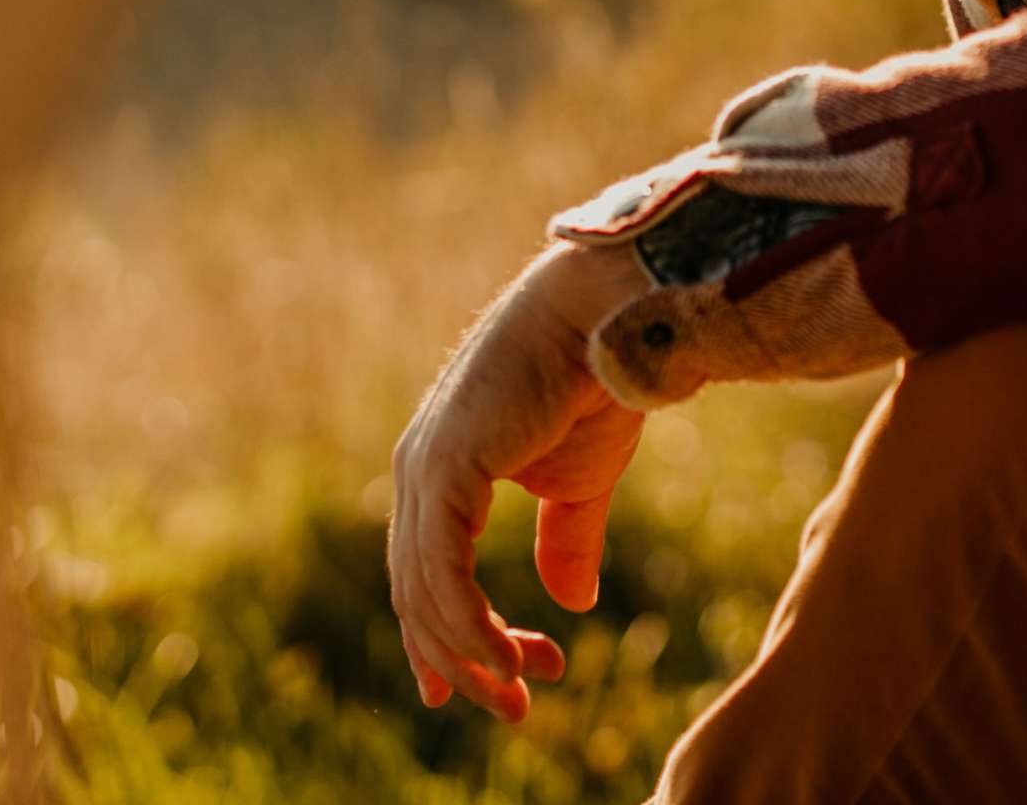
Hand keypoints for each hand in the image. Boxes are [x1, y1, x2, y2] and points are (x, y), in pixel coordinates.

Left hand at [387, 245, 652, 720]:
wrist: (607, 319)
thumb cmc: (593, 384)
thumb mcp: (580, 482)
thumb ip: (567, 539)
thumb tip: (570, 603)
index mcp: (442, 471)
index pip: (424, 572)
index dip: (445, 636)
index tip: (482, 686)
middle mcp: (418, 472)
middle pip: (419, 595)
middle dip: (464, 659)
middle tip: (515, 706)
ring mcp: (424, 471)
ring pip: (426, 596)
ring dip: (474, 655)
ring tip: (523, 691)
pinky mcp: (443, 472)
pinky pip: (442, 577)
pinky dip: (471, 629)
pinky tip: (508, 660)